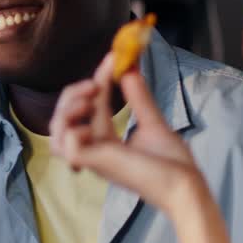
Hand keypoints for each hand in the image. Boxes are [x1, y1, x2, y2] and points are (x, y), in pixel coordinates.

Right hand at [50, 53, 208, 217]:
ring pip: (56, 136)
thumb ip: (139, 98)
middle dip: (71, 95)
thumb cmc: (173, 164)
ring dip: (65, 113)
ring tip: (89, 101)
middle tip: (95, 84)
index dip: (94, 80)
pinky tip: (91, 127)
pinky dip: (72, 132)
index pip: (87, 108)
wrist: (185, 184)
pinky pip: (68, 148)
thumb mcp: (152, 122)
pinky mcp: (98, 164)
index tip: (111, 58)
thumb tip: (129, 70)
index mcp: (105, 143)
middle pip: (62, 120)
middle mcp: (95, 151)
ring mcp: (94, 159)